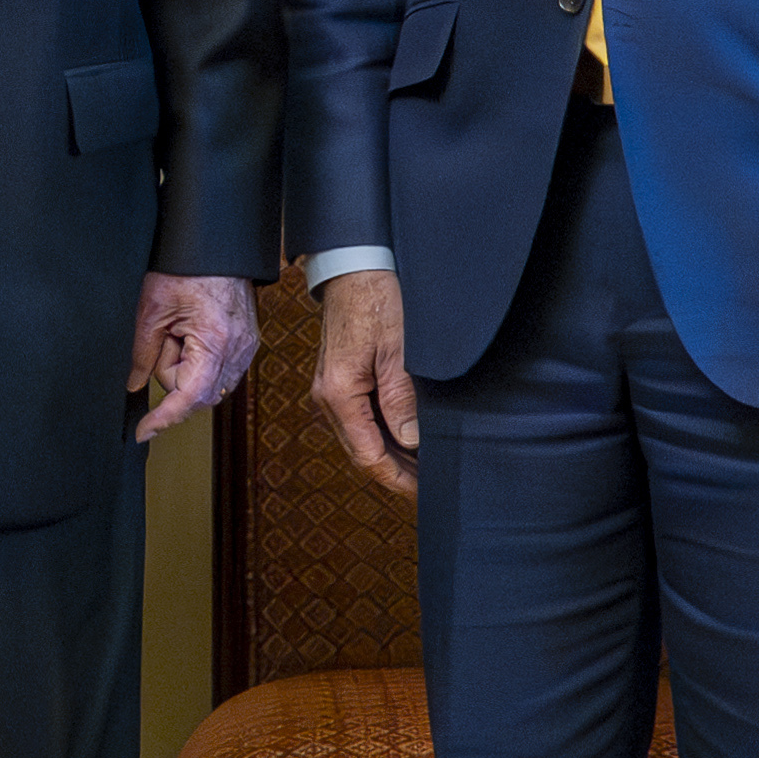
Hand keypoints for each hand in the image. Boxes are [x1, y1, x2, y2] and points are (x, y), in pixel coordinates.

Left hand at [132, 273, 256, 441]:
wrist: (216, 249)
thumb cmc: (187, 268)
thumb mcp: (152, 309)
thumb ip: (142, 353)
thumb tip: (135, 384)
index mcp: (214, 341)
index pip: (189, 396)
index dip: (164, 417)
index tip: (144, 431)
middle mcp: (237, 350)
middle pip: (197, 393)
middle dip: (174, 375)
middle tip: (166, 338)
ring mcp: (246, 349)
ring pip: (207, 384)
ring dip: (187, 367)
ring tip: (181, 331)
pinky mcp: (247, 345)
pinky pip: (218, 370)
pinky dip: (199, 362)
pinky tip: (192, 335)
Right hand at [311, 266, 419, 500]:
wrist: (354, 265)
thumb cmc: (376, 298)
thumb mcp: (398, 350)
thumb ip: (401, 398)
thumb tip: (411, 441)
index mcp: (338, 393)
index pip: (368, 455)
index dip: (397, 479)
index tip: (423, 492)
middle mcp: (328, 396)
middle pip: (361, 452)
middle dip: (396, 472)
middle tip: (430, 484)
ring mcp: (331, 388)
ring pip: (361, 437)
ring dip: (391, 454)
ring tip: (424, 465)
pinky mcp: (340, 378)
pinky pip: (360, 418)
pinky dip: (384, 433)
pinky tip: (407, 436)